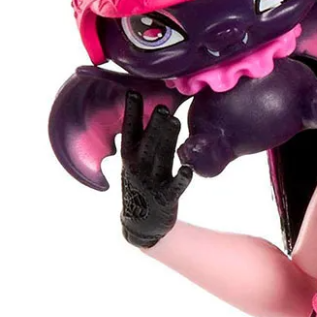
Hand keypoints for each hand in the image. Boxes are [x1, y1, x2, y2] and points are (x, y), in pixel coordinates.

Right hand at [120, 91, 192, 248]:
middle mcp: (137, 168)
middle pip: (146, 143)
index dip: (131, 113)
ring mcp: (151, 183)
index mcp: (129, 157)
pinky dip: (181, 178)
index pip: (129, 132)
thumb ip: (149, 136)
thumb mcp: (139, 159)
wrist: (142, 223)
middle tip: (161, 107)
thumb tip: (160, 106)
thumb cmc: (144, 182)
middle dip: (153, 126)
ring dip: (167, 141)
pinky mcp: (166, 198)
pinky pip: (175, 186)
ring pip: (160, 159)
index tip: (133, 93)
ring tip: (175, 122)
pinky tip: (187, 169)